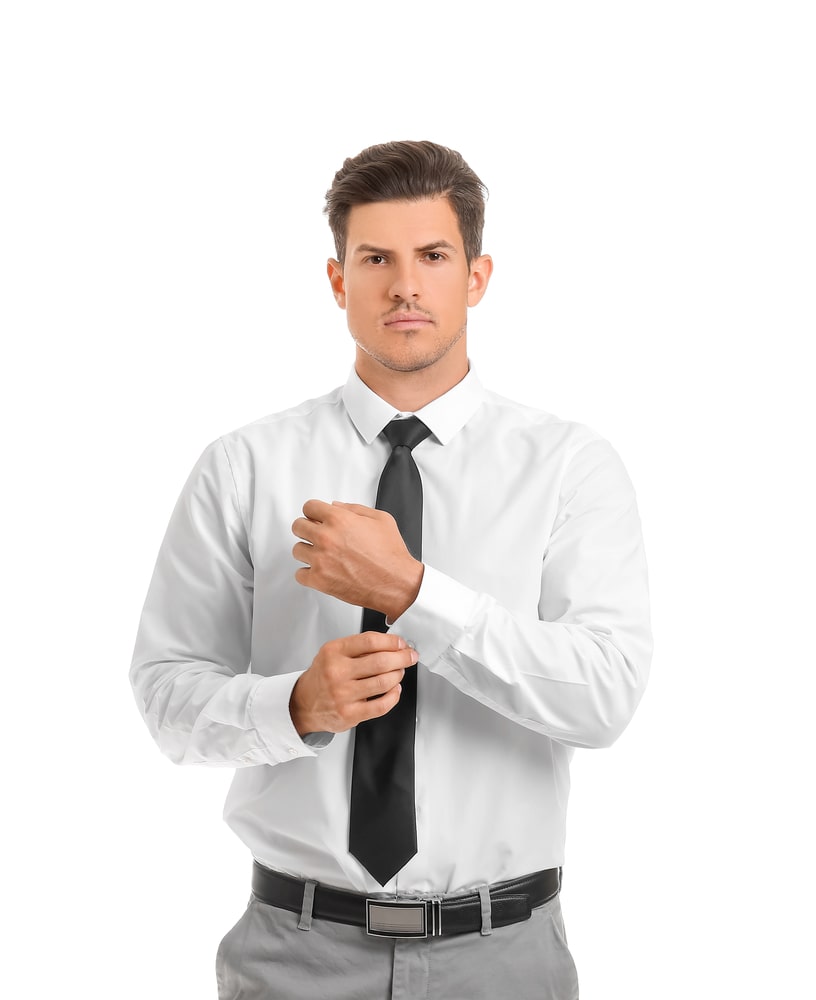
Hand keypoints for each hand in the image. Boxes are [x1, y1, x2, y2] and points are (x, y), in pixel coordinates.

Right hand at [289, 632, 418, 735]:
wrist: (303, 704)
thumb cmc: (322, 677)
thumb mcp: (333, 653)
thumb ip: (358, 647)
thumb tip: (391, 644)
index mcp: (333, 652)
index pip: (369, 641)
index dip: (391, 641)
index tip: (401, 643)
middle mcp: (337, 672)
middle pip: (380, 661)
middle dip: (402, 657)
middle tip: (409, 656)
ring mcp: (343, 695)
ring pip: (384, 682)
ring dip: (398, 675)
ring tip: (399, 672)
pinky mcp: (350, 714)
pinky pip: (382, 705)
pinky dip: (394, 696)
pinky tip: (394, 690)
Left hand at [292, 500, 423, 620]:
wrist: (396, 582)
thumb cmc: (391, 554)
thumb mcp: (380, 519)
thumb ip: (354, 509)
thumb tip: (336, 506)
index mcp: (339, 519)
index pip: (309, 507)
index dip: (313, 511)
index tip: (315, 517)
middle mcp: (326, 538)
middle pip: (298, 526)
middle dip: (307, 529)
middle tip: (316, 535)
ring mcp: (320, 559)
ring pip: (297, 550)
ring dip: (308, 551)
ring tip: (321, 555)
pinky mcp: (319, 580)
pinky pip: (299, 574)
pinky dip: (308, 573)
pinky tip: (320, 571)